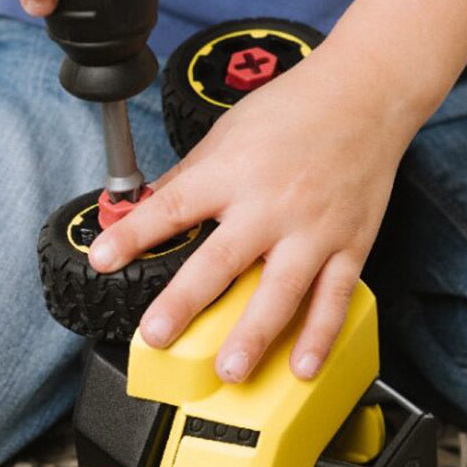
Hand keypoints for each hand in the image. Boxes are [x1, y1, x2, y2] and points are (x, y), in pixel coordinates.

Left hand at [87, 43, 421, 382]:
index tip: (103, 259)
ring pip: (281, 290)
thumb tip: (147, 207)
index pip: (173, 207)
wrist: (364, 95)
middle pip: (221, 260)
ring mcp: (313, 229)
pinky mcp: (349, 245)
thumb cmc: (292, 110)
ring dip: (254, 334)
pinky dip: (320, 336)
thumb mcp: (226, 133)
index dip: (134, 235)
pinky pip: (334, 298)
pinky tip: (301, 366)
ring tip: (230, 370)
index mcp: (232, 172)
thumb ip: (189, 176)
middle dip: (185, 301)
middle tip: (157, 334)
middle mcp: (271, 204)